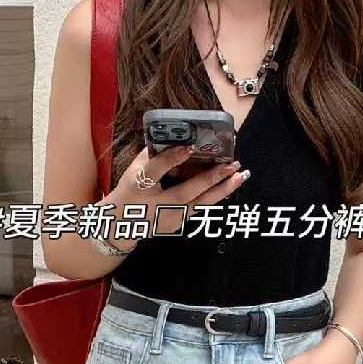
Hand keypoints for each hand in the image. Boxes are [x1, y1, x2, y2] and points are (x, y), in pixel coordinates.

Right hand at [101, 142, 248, 244]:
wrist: (122, 225)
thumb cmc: (129, 192)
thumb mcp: (133, 170)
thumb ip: (152, 153)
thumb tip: (174, 138)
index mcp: (141, 186)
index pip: (156, 170)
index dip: (172, 158)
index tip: (188, 147)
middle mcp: (159, 204)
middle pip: (189, 190)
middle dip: (212, 176)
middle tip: (232, 164)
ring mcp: (172, 216)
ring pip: (201, 203)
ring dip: (223, 189)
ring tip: (241, 175)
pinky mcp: (180, 222)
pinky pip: (202, 207)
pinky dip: (217, 195)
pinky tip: (230, 185)